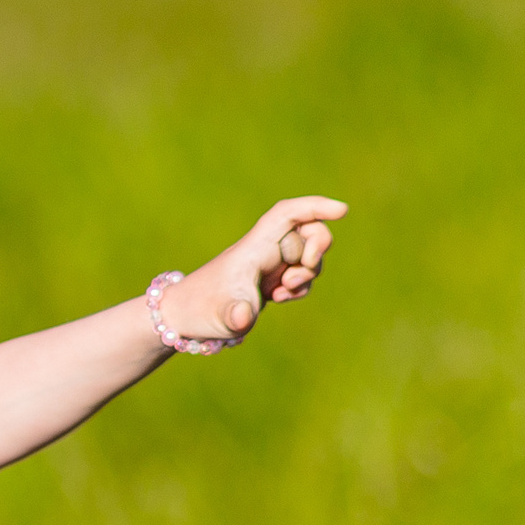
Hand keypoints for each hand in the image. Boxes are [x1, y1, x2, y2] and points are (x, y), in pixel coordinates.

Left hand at [172, 196, 341, 341]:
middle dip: (317, 250)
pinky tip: (277, 298)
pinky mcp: (270, 281)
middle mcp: (264, 251)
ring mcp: (269, 265)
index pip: (288, 214)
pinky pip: (301, 277)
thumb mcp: (221, 315)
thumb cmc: (200, 310)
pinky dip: (300, 288)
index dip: (315, 207)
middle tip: (295, 276)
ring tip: (279, 293)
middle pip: (309, 231)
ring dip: (307, 275)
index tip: (343, 211)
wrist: (181, 318)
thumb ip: (236, 315)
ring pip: (309, 257)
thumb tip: (243, 317)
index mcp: (254, 248)